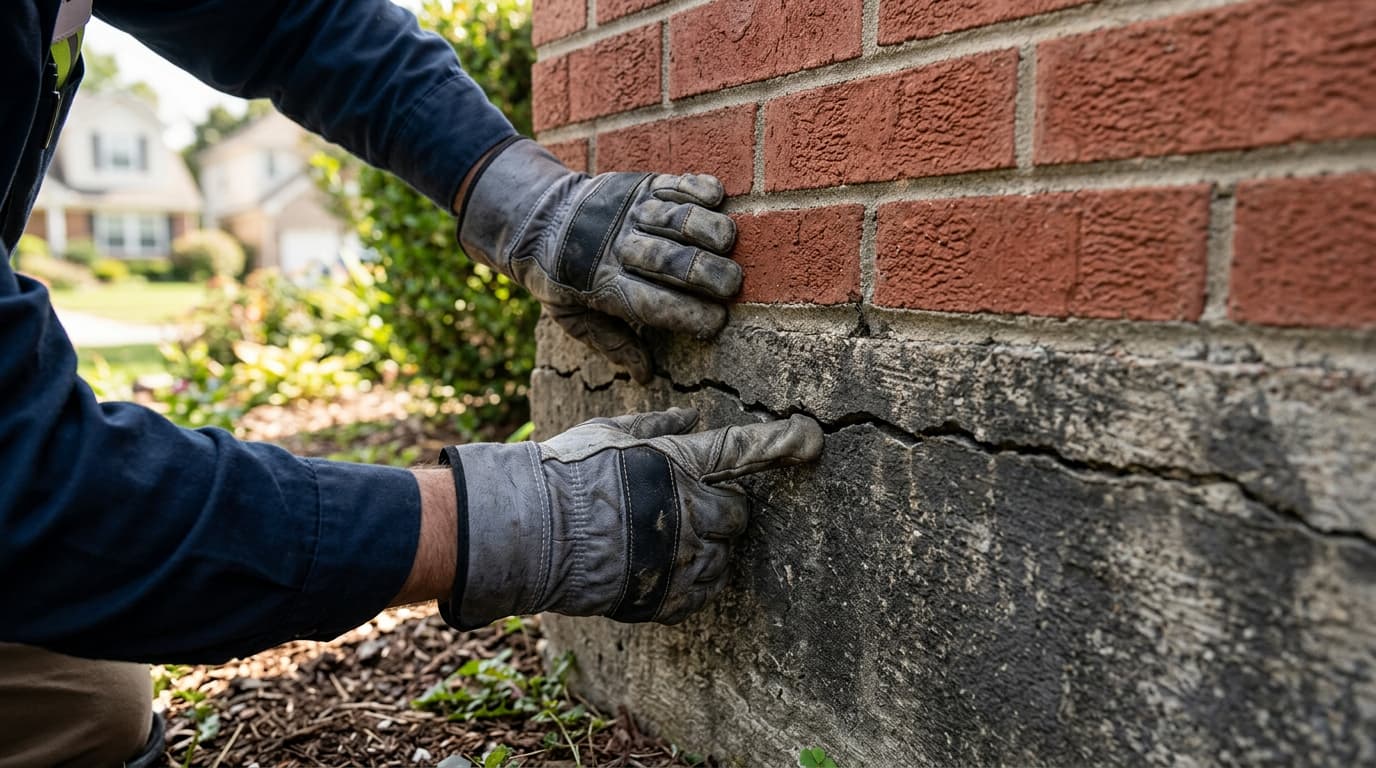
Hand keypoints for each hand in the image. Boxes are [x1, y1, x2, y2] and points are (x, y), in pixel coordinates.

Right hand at [436, 408, 822, 628]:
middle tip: (689, 506)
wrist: (531, 535)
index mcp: (678, 464)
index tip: (812, 438)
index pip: (743, 449)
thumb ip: (657, 426)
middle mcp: (690, 511)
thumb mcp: (608, 433)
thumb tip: (691, 413)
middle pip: (739, 512)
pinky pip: (703, 591)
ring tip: (663, 538)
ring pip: (724, 556)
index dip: (782, 442)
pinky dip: (692, 579)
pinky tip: (660, 567)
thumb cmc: (565, 476)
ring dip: (707, 546)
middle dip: (724, 507)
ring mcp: (682, 558)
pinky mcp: (669, 597)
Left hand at [457, 138, 740, 382]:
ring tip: (730, 243)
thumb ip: (610, 344)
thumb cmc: (561, 275)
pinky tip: (716, 199)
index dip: (690, 315)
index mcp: (605, 286)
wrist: (537, 216)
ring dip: (710, 229)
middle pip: (673, 262)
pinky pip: (675, 184)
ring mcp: (631, 212)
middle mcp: (620, 247)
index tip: (717, 322)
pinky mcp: (639, 185)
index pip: (655, 305)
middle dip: (710, 275)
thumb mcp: (572, 316)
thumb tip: (646, 376)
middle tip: (733, 284)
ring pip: (678, 218)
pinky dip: (699, 188)